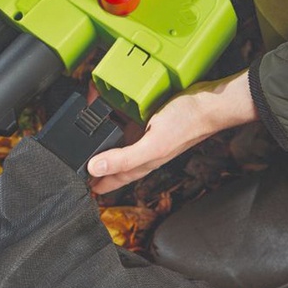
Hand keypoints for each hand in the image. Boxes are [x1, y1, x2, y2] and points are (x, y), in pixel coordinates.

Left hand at [87, 70, 257, 193]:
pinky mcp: (151, 116)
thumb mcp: (153, 144)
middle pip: (114, 157)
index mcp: (144, 161)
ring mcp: (147, 132)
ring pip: (120, 138)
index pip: (114, 178)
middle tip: (77, 157)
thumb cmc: (188, 123)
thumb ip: (124, 158)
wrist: (210, 102)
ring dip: (104, 135)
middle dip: (96, 159)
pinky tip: (110, 108)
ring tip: (88, 131)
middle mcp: (144, 149)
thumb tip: (94, 168)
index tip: (79, 185)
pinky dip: (116, 115)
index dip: (96, 183)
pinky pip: (128, 120)